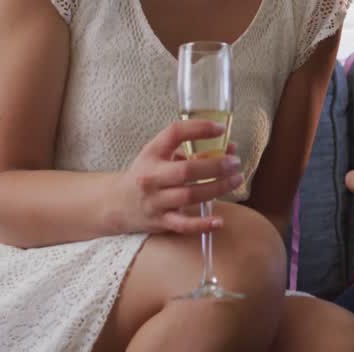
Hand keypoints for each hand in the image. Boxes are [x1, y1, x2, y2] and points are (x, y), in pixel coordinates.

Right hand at [110, 119, 242, 235]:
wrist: (117, 203)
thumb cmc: (146, 174)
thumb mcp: (158, 155)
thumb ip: (189, 150)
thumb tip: (230, 148)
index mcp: (152, 153)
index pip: (174, 133)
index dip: (199, 128)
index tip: (220, 128)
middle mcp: (151, 176)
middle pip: (186, 170)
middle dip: (215, 166)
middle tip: (234, 162)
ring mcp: (155, 201)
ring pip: (189, 195)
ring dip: (217, 188)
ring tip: (236, 179)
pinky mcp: (160, 222)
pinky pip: (183, 225)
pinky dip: (202, 225)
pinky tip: (219, 221)